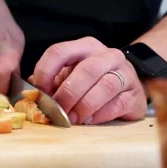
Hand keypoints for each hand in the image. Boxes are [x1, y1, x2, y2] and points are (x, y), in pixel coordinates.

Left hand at [30, 37, 146, 124]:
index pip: (59, 51)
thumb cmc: (92, 82)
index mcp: (84, 47)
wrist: (128, 87)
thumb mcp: (69, 76)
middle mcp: (107, 55)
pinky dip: (100, 115)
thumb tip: (30, 90)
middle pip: (87, 70)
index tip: (39, 92)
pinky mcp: (135, 95)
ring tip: (73, 119)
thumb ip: (51, 81)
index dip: (45, 72)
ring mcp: (125, 73)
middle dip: (68, 93)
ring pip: (105, 86)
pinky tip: (89, 120)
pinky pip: (117, 105)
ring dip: (84, 105)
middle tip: (58, 111)